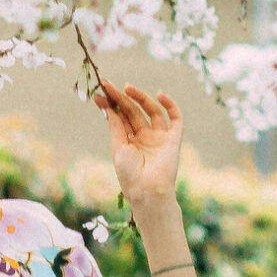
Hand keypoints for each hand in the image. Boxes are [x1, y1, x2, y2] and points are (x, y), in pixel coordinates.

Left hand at [95, 84, 183, 206]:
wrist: (148, 191)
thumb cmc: (129, 174)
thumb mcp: (118, 147)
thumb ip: (116, 125)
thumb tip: (107, 106)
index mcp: (129, 142)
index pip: (121, 118)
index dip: (112, 104)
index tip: (101, 91)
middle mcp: (145, 138)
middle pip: (134, 112)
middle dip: (122, 98)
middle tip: (109, 85)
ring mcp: (159, 137)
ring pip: (152, 111)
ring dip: (141, 98)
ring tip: (127, 88)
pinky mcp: (173, 139)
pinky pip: (175, 119)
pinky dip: (170, 106)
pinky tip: (160, 95)